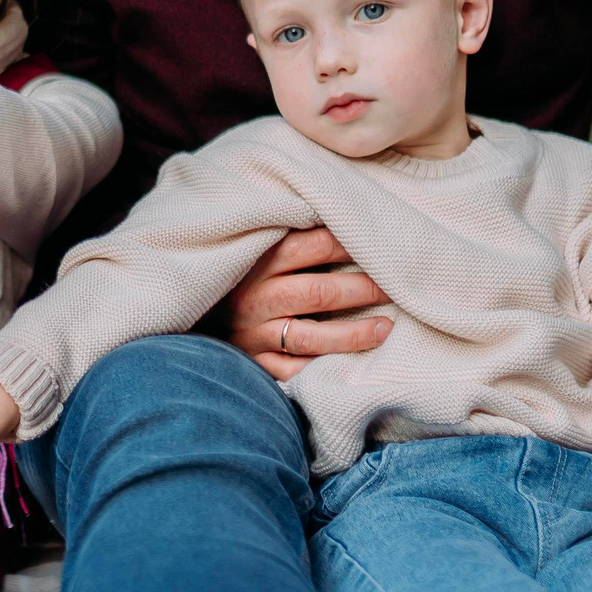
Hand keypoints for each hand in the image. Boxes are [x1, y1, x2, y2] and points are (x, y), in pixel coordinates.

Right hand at [215, 226, 391, 380]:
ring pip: (310, 337)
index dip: (349, 244)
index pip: (310, 247)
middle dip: (362, 289)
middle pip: (317, 292)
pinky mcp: (255, 365)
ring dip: (353, 334)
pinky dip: (322, 368)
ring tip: (385, 327)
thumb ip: (294, 239)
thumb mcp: (256, 252)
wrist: (195, 315)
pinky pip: (294, 372)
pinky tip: (350, 364)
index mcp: (257, 262)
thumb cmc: (240, 280)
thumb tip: (347, 219)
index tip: (379, 244)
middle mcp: (254, 299)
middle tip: (396, 287)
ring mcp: (253, 335)